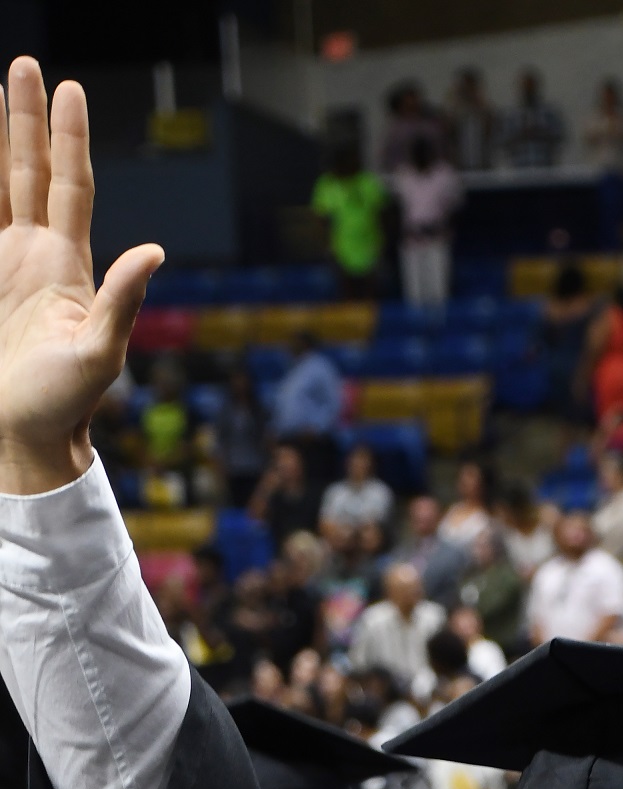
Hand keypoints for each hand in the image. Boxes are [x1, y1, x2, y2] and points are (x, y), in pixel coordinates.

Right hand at [0, 58, 161, 492]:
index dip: (68, 138)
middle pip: (31, 172)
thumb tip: (155, 251)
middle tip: (25, 64)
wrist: (27, 439)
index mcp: (69, 266)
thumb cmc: (67, 406)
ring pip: (0, 189)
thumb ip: (123, 302)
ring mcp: (6, 268)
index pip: (69, 185)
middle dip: (26, 119)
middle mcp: (38, 257)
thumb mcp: (100, 353)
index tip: (67, 88)